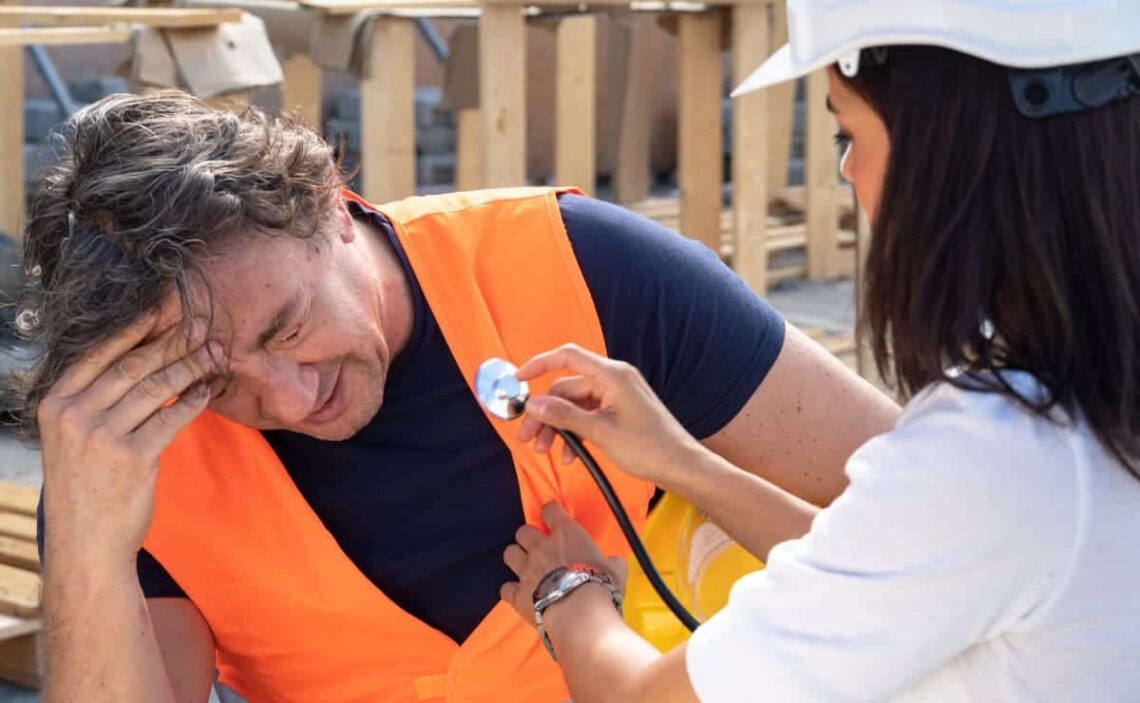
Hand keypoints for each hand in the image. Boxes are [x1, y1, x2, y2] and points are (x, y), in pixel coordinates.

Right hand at [38, 315, 223, 570]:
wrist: (86, 545)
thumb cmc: (84, 489)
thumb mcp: (71, 440)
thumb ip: (94, 403)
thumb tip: (137, 363)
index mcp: (55, 405)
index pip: (98, 355)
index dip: (134, 329)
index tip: (162, 309)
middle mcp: (74, 416)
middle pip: (133, 366)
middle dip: (172, 343)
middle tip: (202, 325)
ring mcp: (102, 436)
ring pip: (157, 388)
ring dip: (190, 366)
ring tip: (214, 352)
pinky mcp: (133, 457)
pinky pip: (173, 417)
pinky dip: (194, 400)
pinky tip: (207, 389)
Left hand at [501, 502, 627, 624]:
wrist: (580, 614)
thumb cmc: (601, 587)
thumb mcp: (616, 570)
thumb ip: (612, 562)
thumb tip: (616, 562)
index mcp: (566, 534)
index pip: (550, 510)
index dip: (550, 511)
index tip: (552, 515)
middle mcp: (541, 547)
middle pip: (523, 531)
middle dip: (528, 537)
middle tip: (537, 546)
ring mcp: (527, 570)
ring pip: (510, 553)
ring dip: (516, 557)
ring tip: (525, 566)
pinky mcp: (518, 594)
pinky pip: (505, 588)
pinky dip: (511, 590)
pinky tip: (519, 594)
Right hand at [515, 344, 705, 487]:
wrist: (681, 467)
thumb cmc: (649, 447)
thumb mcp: (600, 432)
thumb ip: (564, 415)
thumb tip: (534, 404)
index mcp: (612, 375)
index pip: (568, 357)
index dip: (539, 364)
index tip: (518, 379)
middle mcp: (614, 380)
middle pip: (566, 388)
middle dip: (545, 413)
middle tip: (528, 437)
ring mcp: (617, 396)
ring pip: (575, 406)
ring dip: (558, 427)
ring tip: (546, 451)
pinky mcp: (619, 412)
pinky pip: (588, 416)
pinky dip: (575, 433)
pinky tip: (570, 456)